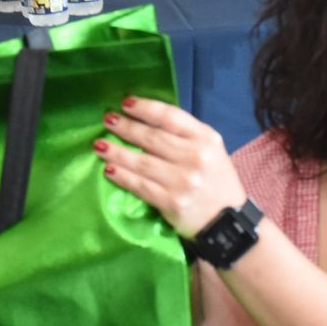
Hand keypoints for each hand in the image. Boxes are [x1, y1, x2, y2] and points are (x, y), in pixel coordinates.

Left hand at [92, 96, 245, 237]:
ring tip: (99, 145)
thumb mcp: (210, 150)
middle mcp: (195, 157)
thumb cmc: (215, 181)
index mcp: (206, 139)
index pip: (170, 117)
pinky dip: (122, 176)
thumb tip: (146, 120)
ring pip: (142, 162)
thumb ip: (185, 136)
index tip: (125, 103)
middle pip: (152, 137)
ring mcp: (183, 181)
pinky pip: (140, 185)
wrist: (227, 222)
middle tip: (107, 120)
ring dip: (117, 152)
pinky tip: (109, 169)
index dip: (145, 108)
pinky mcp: (172, 202)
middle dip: (126, 127)